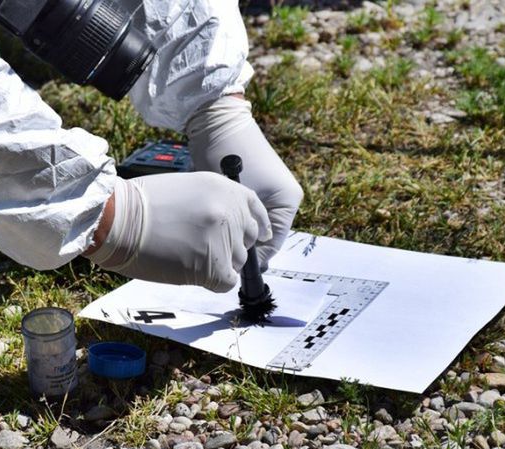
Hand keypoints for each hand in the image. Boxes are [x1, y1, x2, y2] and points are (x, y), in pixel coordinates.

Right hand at [85, 173, 270, 292]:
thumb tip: (231, 226)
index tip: (248, 238)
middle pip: (247, 240)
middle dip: (228, 246)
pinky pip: (226, 283)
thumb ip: (214, 203)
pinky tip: (188, 271)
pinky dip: (211, 282)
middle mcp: (229, 212)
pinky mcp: (212, 267)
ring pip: (236, 263)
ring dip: (216, 264)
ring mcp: (223, 239)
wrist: (116, 218)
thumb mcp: (187, 189)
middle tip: (198, 246)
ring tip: (184, 255)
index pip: (256, 211)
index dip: (250, 227)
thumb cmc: (140, 204)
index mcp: (225, 189)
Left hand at [186, 95, 302, 268]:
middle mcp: (283, 198)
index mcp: (288, 201)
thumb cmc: (229, 155)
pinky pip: (244, 215)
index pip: (272, 244)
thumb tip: (243, 257)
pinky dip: (232, 220)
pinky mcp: (254, 189)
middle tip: (221, 256)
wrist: (217, 123)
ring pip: (251, 228)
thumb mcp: (239, 197)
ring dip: (236, 233)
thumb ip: (243, 228)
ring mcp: (269, 193)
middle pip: (262, 237)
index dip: (253, 259)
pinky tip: (217, 222)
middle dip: (243, 247)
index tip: (234, 270)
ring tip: (217, 238)